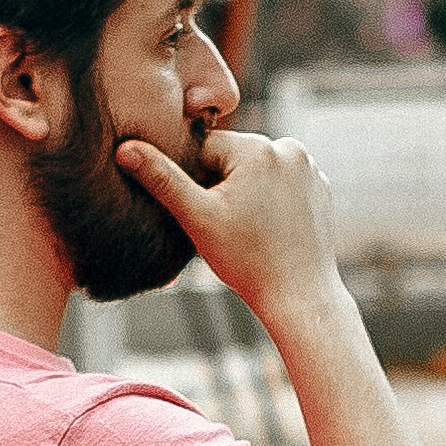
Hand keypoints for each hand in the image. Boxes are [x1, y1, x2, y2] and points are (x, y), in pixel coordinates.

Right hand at [116, 127, 340, 320]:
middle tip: (222, 225)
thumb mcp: (196, 218)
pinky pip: (282, 184)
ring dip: (244, 191)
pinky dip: (270, 200)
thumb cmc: (247, 261)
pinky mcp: (320, 188)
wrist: (300, 297)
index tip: (200, 212)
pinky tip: (266, 229)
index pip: (204, 149)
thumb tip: (125, 148)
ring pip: (256, 171)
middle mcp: (289, 148)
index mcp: (257, 147)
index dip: (193, 181)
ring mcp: (309, 167)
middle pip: (233, 158)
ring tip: (245, 229)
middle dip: (220, 185)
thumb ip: (161, 179)